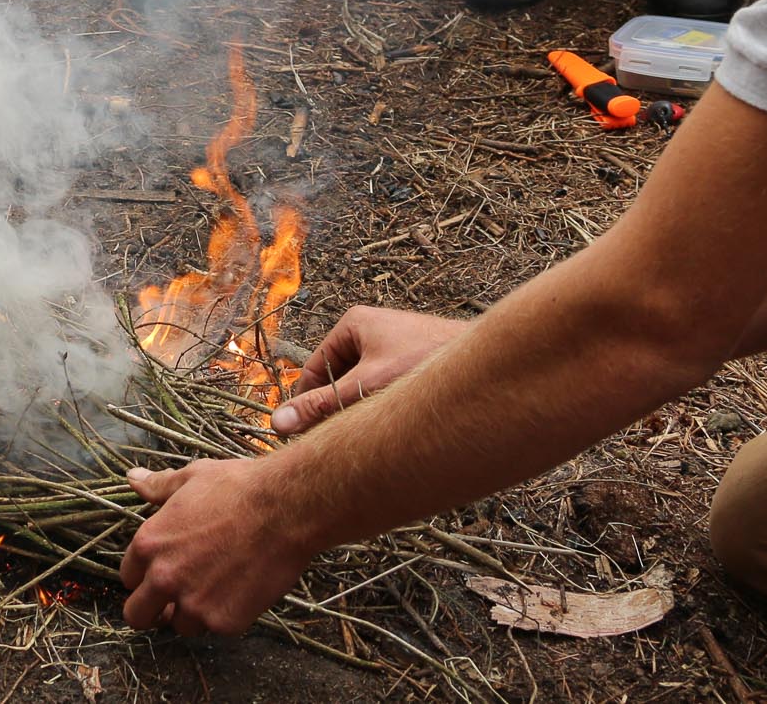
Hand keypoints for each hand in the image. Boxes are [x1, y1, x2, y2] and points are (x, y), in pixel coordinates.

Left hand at [121, 457, 318, 635]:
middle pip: (138, 616)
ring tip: (216, 587)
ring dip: (193, 612)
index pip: (127, 577)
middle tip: (172, 600)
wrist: (285, 509)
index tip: (159, 571)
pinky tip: (240, 590)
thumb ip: (158, 486)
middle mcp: (164, 578)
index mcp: (149, 544)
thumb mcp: (192, 478)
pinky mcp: (224, 621)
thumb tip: (133, 477)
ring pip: (180, 625)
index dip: (143, 575)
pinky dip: (225, 614)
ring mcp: (194, 604)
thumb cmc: (238, 488)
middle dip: (152, 610)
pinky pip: (216, 628)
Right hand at [269, 304, 466, 435]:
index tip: (307, 438)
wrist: (490, 361)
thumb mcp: (365, 389)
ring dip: (363, 409)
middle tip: (343, 442)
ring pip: (363, 385)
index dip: (307, 404)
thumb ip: (321, 407)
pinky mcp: (415, 360)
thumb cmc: (424, 366)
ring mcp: (395, 344)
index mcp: (353, 323)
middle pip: (339, 379)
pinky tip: (398, 425)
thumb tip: (276, 424)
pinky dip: (385, 406)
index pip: (313, 369)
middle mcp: (372, 329)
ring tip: (375, 432)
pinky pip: (386, 386)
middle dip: (338, 410)